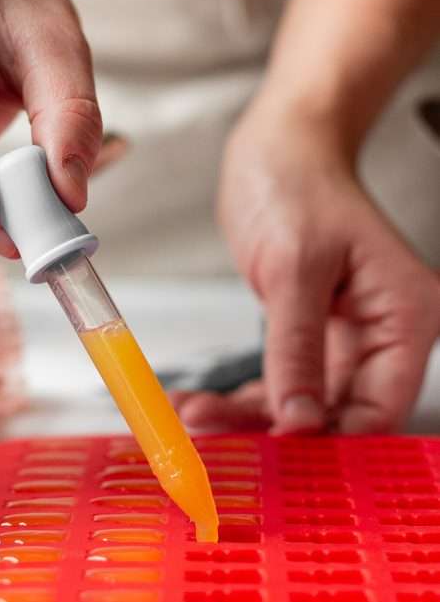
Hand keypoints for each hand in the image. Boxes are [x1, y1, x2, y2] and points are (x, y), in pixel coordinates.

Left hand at [177, 103, 439, 433]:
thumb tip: (299, 419)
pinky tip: (203, 403)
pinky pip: (280, 382)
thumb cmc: (300, 185)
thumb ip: (297, 348)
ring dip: (250, 417)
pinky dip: (243, 396)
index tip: (281, 454)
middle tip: (225, 442)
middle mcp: (382, 335)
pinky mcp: (308, 336)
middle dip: (280, 433)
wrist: (278, 147)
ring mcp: (345, 339)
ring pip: (304, 404)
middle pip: (340, 413)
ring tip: (197, 417)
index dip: (334, 439)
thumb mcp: (294, 268)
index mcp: (404, 317)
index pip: (382, 407)